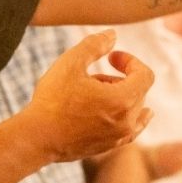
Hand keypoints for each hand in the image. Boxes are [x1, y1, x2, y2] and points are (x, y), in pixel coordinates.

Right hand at [24, 30, 153, 162]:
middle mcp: (127, 121)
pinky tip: (124, 112)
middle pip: (138, 91)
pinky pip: (130, 128)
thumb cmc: (53, 100)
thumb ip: (95, 45)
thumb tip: (112, 35)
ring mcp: (119, 137)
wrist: (37, 138)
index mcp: (123, 100)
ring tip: (93, 92)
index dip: (130, 61)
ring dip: (120, 95)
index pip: (145, 75)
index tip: (111, 58)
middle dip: (120, 77)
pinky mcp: (109, 147)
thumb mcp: (71, 62)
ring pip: (133, 109)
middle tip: (93, 74)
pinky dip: (128, 115)